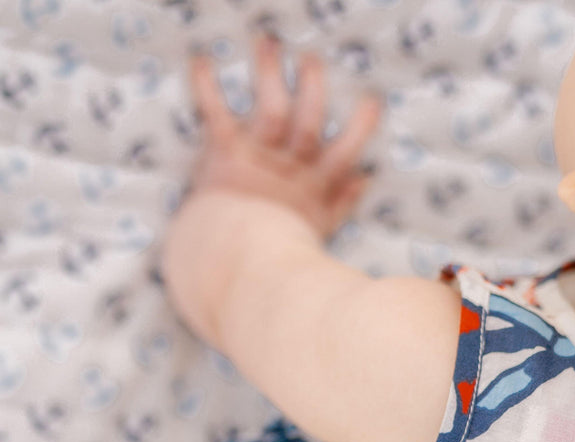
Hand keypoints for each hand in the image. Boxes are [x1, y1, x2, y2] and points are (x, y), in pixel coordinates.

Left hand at [187, 32, 381, 238]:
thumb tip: (366, 178)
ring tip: (268, 43)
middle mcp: (290, 165)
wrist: (239, 264)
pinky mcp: (226, 153)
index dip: (360, 127)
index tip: (373, 100)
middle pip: (308, 120)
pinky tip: (201, 60)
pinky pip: (217, 114)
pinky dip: (206, 86)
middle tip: (311, 60)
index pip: (344, 151)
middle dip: (311, 88)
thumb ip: (342, 202)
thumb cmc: (280, 251)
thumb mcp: (319, 229)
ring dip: (270, 73)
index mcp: (314, 183)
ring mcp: (259, 157)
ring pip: (272, 108)